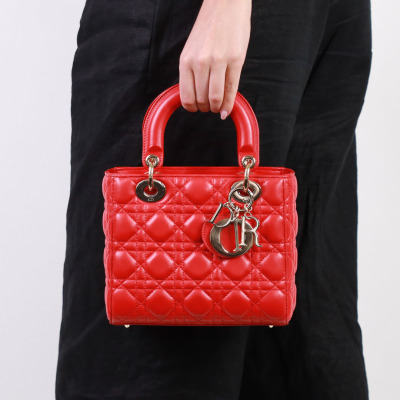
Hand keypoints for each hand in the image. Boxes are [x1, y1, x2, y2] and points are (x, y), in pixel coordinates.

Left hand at [179, 0, 251, 119]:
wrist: (225, 5)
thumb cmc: (209, 28)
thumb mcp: (192, 50)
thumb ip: (191, 72)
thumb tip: (194, 97)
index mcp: (186, 61)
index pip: (186, 97)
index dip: (192, 108)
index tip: (196, 109)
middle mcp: (200, 62)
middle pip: (201, 100)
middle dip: (206, 108)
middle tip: (210, 107)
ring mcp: (218, 61)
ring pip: (215, 98)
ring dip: (217, 108)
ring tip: (218, 107)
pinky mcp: (235, 60)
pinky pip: (231, 89)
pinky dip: (228, 104)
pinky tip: (226, 110)